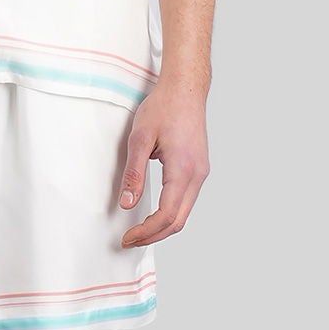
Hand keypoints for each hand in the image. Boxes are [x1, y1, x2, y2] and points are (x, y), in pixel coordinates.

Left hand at [118, 85, 209, 245]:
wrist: (185, 89)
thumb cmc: (164, 107)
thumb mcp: (140, 138)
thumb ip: (134, 173)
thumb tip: (127, 202)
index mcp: (183, 169)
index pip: (167, 215)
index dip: (146, 232)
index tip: (127, 237)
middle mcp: (197, 174)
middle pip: (179, 221)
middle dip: (154, 235)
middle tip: (130, 240)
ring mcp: (201, 172)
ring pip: (184, 212)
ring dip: (163, 226)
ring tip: (140, 231)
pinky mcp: (199, 168)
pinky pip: (186, 199)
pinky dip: (171, 213)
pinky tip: (155, 214)